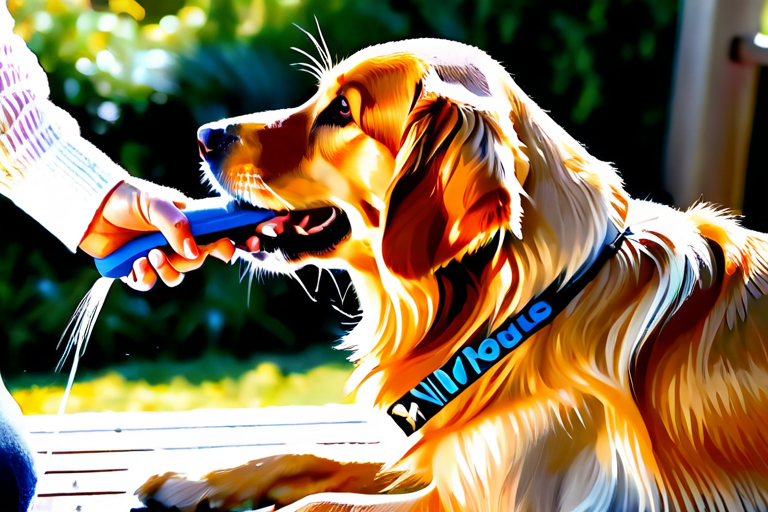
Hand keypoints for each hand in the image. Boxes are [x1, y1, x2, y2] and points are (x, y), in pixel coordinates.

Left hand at [79, 180, 234, 290]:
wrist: (88, 206)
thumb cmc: (125, 197)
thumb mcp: (155, 203)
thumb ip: (177, 226)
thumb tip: (194, 253)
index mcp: (184, 221)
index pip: (212, 237)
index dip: (222, 246)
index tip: (225, 253)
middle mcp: (172, 240)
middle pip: (194, 262)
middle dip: (183, 262)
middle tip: (161, 251)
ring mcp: (154, 254)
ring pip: (174, 277)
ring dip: (164, 272)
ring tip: (147, 257)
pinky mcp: (133, 267)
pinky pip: (147, 283)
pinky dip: (144, 278)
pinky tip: (134, 264)